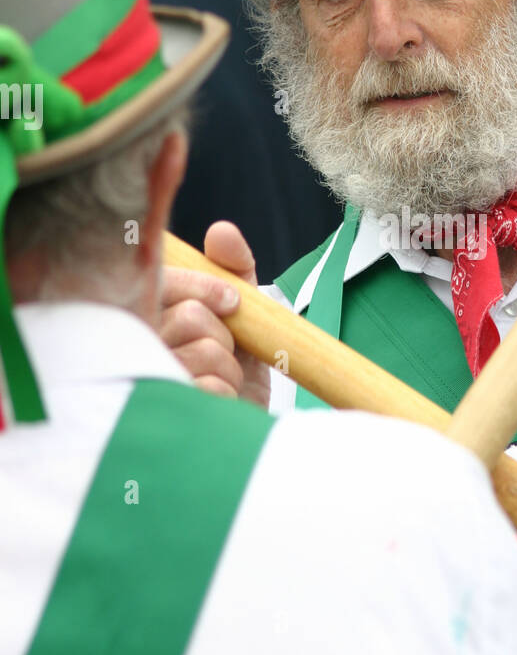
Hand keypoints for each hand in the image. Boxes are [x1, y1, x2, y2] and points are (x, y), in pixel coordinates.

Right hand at [159, 221, 270, 409]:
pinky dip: (229, 394)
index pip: (165, 282)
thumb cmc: (233, 364)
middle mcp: (136, 347)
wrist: (239, 423)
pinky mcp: (164, 414)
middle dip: (225, 335)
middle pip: (192, 317)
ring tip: (221, 380)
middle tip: (223, 353)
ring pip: (207, 351)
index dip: (205, 287)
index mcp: (146, 315)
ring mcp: (146, 382)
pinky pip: (212, 388)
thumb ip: (233, 268)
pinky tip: (216, 403)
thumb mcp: (241, 310)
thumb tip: (221, 231)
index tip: (232, 301)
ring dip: (230, 368)